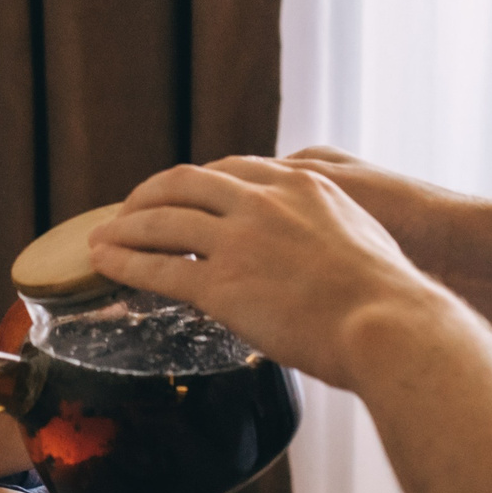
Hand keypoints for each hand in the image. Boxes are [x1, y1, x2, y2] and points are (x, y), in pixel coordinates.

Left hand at [86, 156, 452, 388]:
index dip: (196, 183)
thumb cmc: (389, 296)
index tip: (180, 195)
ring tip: (101, 239)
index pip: (231, 168)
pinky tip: (105, 266)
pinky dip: (124, 263)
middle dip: (148, 195)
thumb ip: (327, 227)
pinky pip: (158, 267)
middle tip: (129, 211)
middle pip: (185, 182)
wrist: (390, 323)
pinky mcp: (222, 284)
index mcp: (299, 185)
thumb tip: (317, 248)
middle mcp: (263, 201)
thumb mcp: (361, 234)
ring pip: (161, 221)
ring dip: (124, 228)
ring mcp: (238, 240)